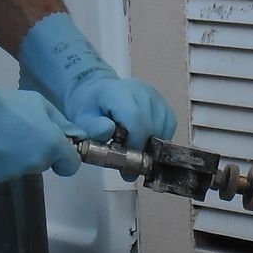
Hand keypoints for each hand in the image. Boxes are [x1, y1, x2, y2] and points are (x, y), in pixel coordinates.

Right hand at [0, 22, 81, 183]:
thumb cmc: (8, 103)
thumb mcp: (41, 103)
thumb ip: (61, 123)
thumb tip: (76, 136)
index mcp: (53, 146)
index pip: (70, 166)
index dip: (64, 158)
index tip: (54, 149)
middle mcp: (36, 164)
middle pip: (41, 164)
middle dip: (35, 152)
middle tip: (17, 132)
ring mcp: (13, 174)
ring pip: (18, 169)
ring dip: (13, 158)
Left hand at [18, 13, 176, 149]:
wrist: (99, 93)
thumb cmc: (92, 109)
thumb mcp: (83, 121)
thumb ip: (93, 128)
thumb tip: (108, 131)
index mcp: (119, 92)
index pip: (136, 119)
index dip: (134, 144)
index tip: (126, 160)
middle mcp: (142, 91)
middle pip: (151, 127)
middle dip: (141, 149)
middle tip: (128, 161)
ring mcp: (155, 96)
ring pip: (162, 129)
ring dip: (150, 144)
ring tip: (132, 146)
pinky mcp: (164, 103)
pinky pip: (169, 127)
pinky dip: (159, 139)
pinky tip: (144, 140)